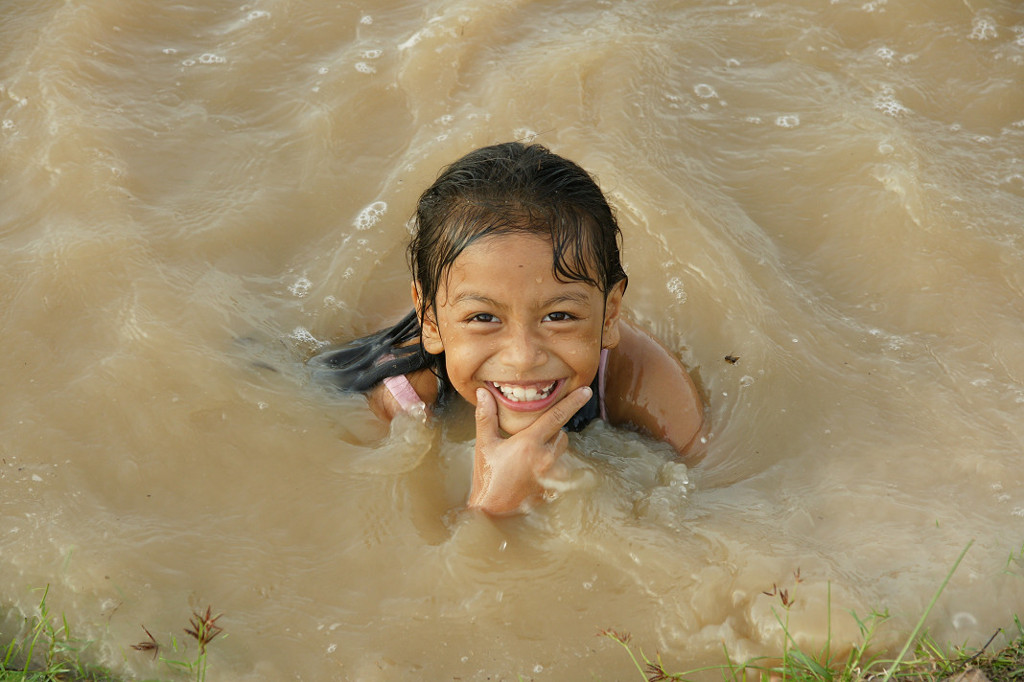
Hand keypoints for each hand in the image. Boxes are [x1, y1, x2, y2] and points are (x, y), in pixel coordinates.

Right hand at [467, 385, 592, 514]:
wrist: (492, 512)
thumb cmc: (488, 478)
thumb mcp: (485, 445)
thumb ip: (486, 417)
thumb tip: (483, 393)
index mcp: (530, 443)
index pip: (557, 416)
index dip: (573, 402)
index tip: (586, 391)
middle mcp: (545, 458)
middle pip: (561, 434)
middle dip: (551, 432)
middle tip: (532, 437)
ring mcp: (552, 475)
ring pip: (560, 452)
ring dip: (551, 449)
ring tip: (530, 456)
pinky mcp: (554, 488)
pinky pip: (558, 471)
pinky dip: (549, 467)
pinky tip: (532, 473)